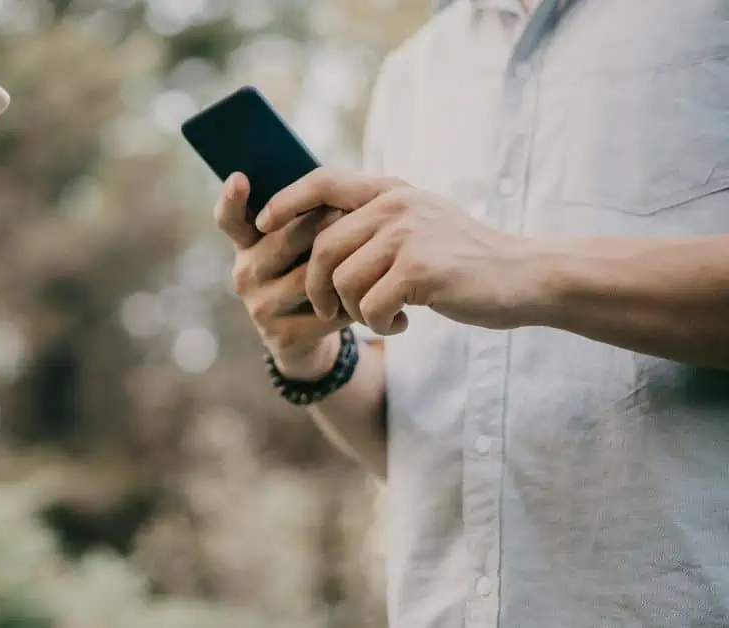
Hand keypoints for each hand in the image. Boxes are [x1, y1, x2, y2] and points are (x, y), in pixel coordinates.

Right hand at [216, 173, 351, 379]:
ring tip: (370, 257)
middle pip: (286, 239)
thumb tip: (331, 190)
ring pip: (310, 275)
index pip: (230, 219)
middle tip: (355, 214)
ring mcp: (259, 305)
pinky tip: (367, 296)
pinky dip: (352, 301)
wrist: (307, 338)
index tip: (240, 177)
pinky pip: (327, 308)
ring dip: (345, 265)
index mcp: (247, 244)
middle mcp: (245, 273)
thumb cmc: (308, 274)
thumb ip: (301, 218)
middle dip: (325, 224)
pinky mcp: (282, 334)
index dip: (232, 199)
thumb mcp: (299, 246)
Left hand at [256, 168, 541, 334]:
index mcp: (391, 190)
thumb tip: (313, 233)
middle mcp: (397, 205)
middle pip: (323, 247)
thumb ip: (374, 220)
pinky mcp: (421, 269)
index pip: (322, 181)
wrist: (526, 276)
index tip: (262, 224)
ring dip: (355, 311)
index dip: (285, 201)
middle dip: (318, 287)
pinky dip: (381, 323)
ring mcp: (409, 234)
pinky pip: (372, 305)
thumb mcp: (418, 223)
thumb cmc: (463, 258)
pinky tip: (406, 322)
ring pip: (344, 281)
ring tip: (381, 315)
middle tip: (334, 311)